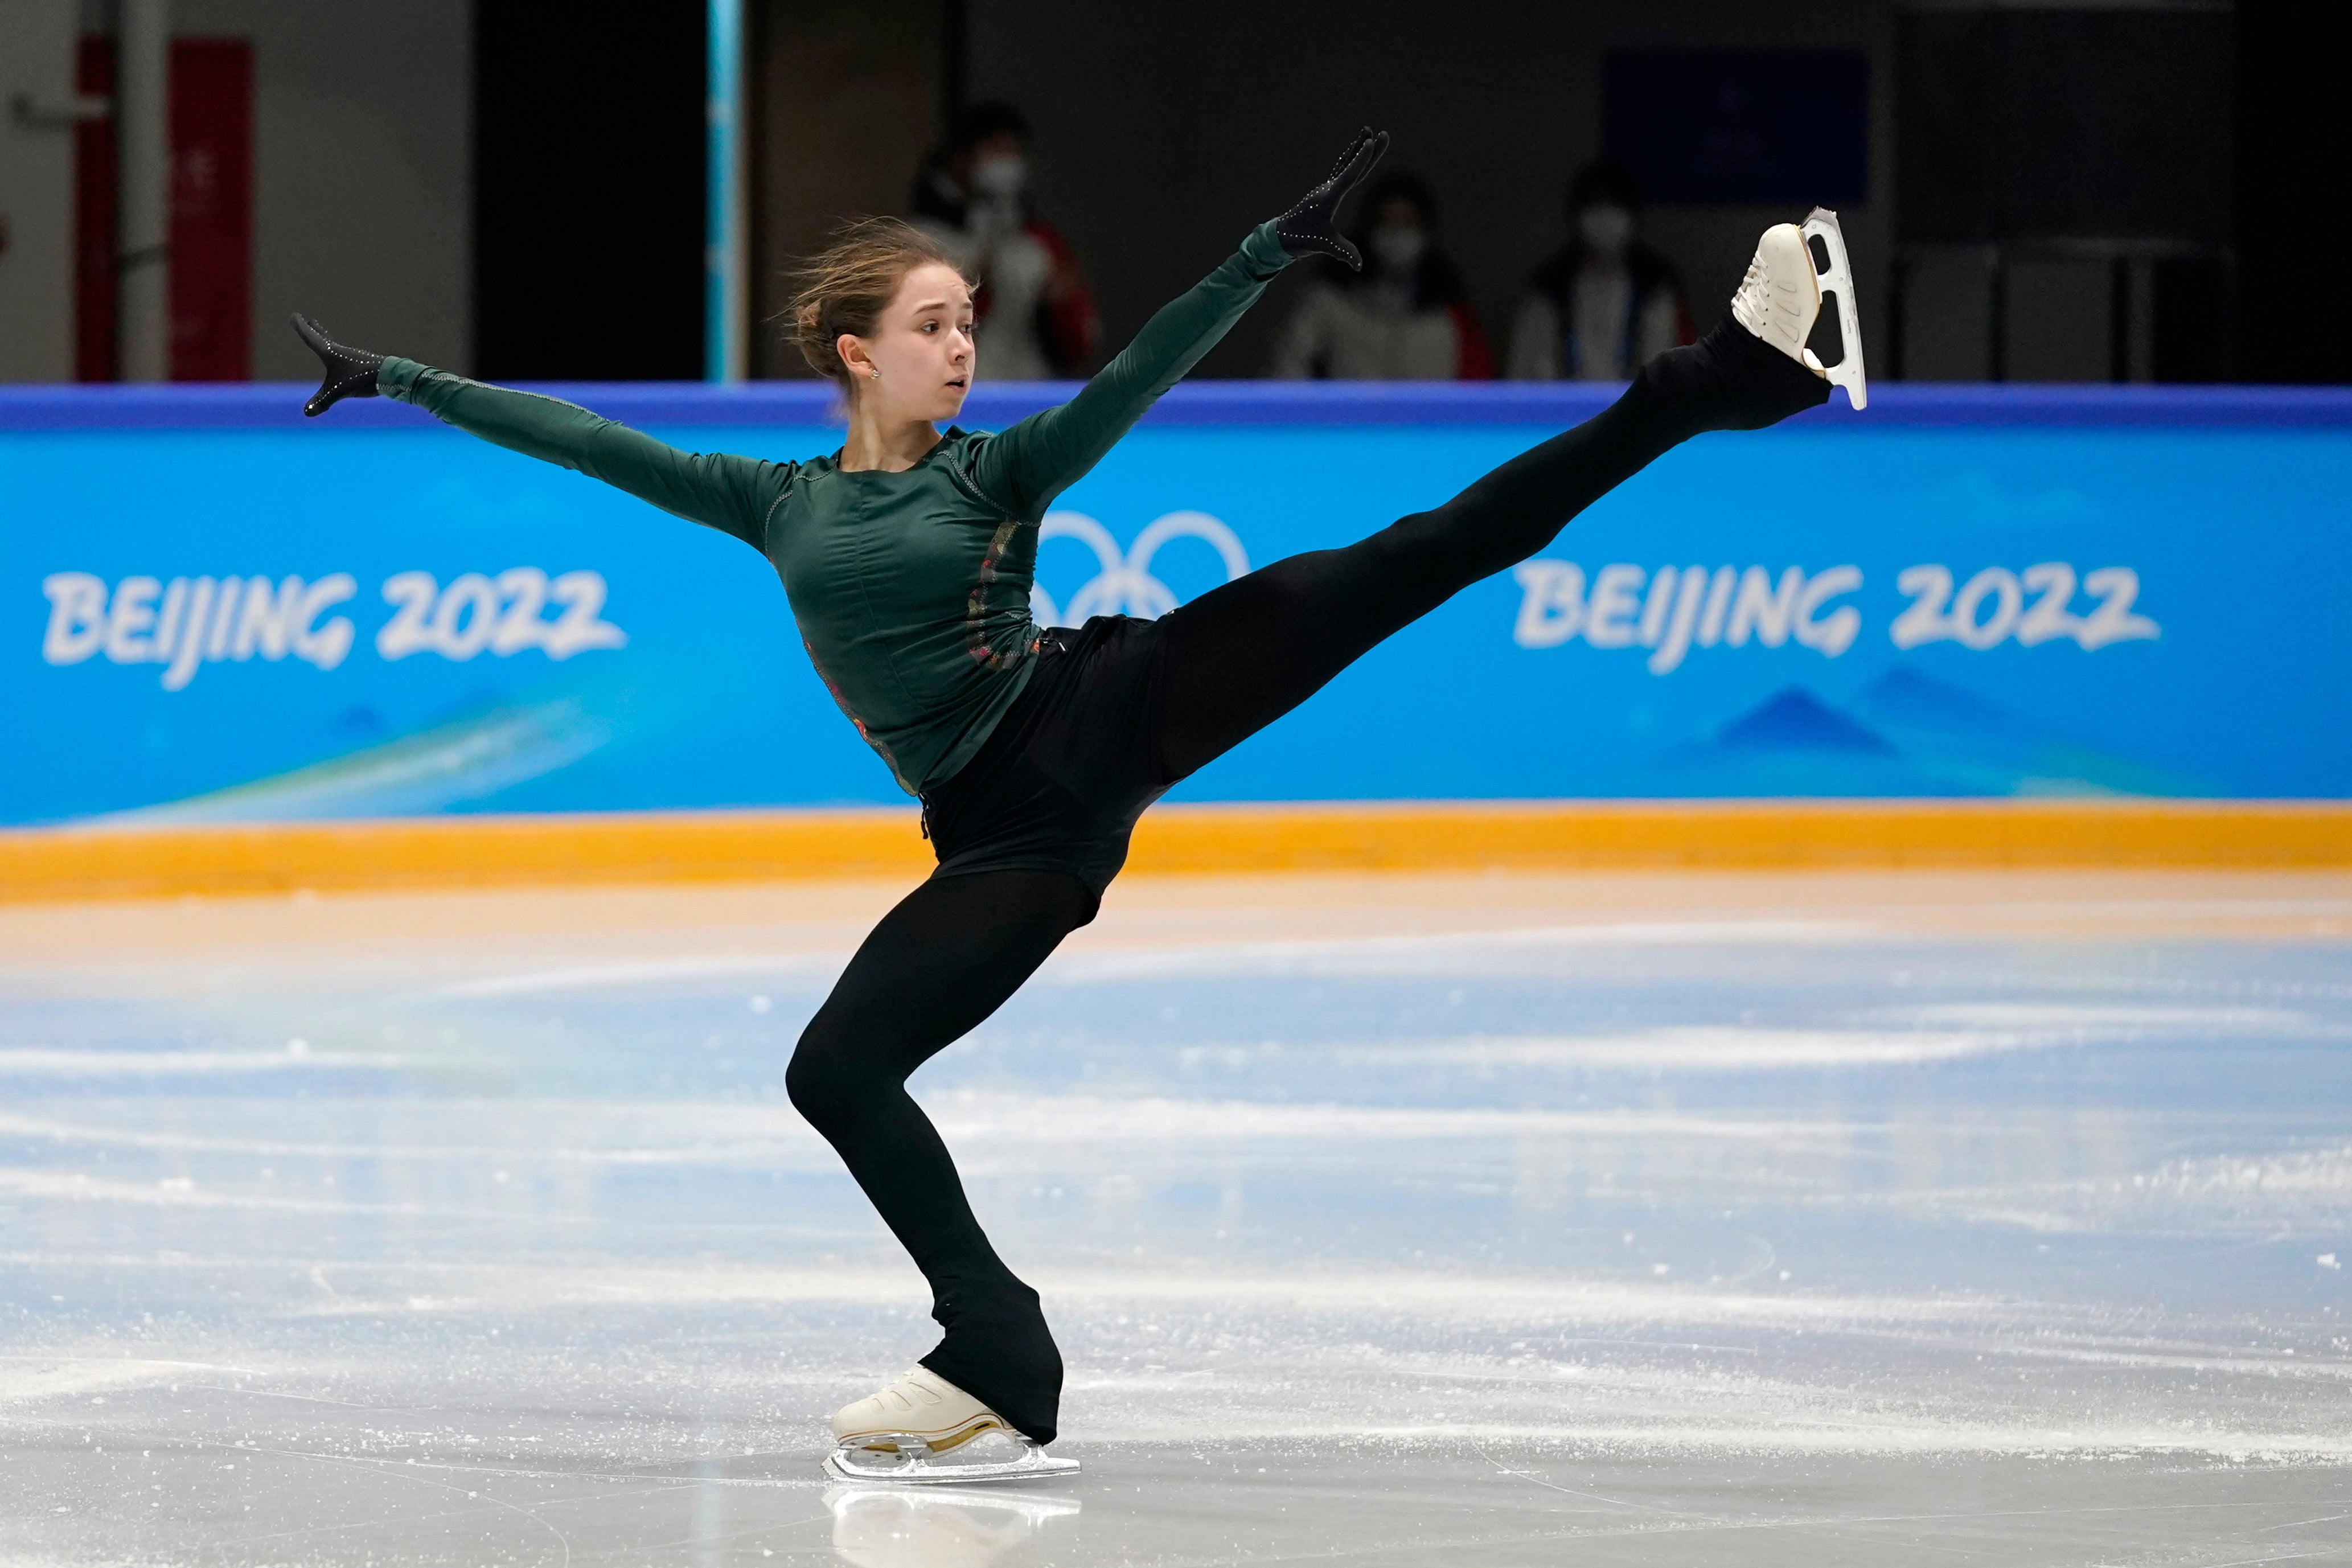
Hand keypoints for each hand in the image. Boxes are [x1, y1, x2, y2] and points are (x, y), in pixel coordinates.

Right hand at [290, 313, 384, 416]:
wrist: (390, 375)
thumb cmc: (363, 379)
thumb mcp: (339, 391)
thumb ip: (323, 401)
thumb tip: (306, 412)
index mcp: (331, 352)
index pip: (311, 338)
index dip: (301, 328)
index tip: (294, 315)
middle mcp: (341, 351)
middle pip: (323, 337)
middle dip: (314, 329)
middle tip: (308, 320)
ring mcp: (352, 356)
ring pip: (335, 345)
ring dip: (326, 338)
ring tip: (322, 336)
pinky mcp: (361, 363)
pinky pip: (344, 355)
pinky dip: (337, 351)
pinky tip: (343, 360)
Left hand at [1272, 127, 1389, 269]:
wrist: (1283, 235)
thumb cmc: (1302, 238)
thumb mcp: (1323, 245)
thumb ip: (1343, 253)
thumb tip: (1359, 265)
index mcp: (1329, 197)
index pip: (1349, 175)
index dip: (1360, 160)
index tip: (1370, 143)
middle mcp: (1328, 188)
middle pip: (1353, 166)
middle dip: (1369, 151)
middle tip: (1383, 134)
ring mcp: (1327, 188)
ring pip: (1347, 164)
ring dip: (1358, 149)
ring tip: (1368, 131)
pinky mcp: (1327, 191)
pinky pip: (1342, 171)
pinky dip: (1350, 159)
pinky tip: (1355, 149)